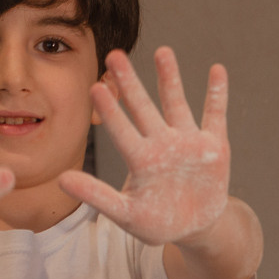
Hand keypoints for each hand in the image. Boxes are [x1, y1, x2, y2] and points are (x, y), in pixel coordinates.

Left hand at [59, 47, 229, 245]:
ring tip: (162, 51)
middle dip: (131, 83)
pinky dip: (217, 94)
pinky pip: (215, 115)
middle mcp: (161, 144)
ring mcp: (188, 143)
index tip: (96, 87)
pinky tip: (217, 70)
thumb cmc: (157, 222)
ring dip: (170, 78)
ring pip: (176, 104)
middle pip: (144, 108)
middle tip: (114, 55)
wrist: (195, 227)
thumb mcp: (126, 214)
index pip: (122, 131)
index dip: (110, 111)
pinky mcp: (214, 146)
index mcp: (141, 160)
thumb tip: (61, 180)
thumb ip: (97, 196)